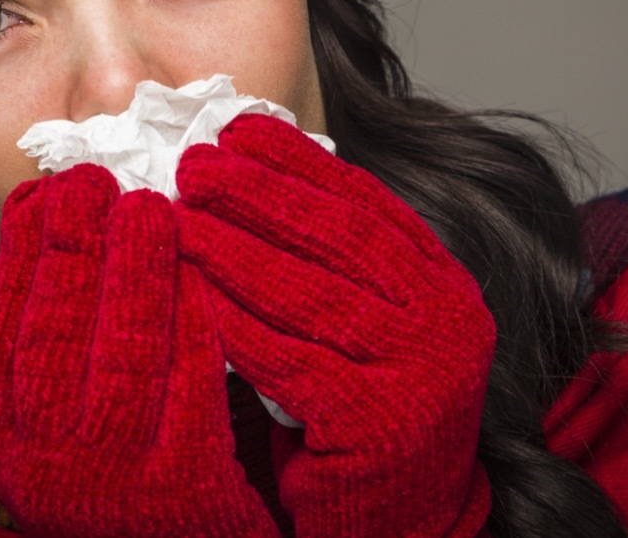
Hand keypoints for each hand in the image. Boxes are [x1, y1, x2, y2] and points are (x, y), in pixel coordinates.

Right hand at [0, 164, 279, 536]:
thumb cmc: (117, 481)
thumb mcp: (60, 428)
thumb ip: (52, 351)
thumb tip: (48, 231)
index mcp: (7, 443)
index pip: (2, 331)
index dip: (21, 253)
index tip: (42, 191)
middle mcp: (46, 464)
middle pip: (55, 333)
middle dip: (72, 244)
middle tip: (94, 179)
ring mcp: (114, 478)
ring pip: (122, 351)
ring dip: (133, 269)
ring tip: (148, 207)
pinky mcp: (183, 485)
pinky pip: (190, 382)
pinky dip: (194, 318)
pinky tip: (201, 270)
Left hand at [175, 114, 495, 537]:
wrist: (397, 520)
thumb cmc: (361, 411)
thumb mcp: (364, 324)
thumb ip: (332, 263)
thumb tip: (253, 178)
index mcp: (444, 283)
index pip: (368, 204)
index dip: (301, 162)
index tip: (240, 128)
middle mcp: (448, 319)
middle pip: (342, 237)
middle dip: (262, 193)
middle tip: (197, 163)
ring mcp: (423, 372)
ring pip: (313, 294)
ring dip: (237, 249)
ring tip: (179, 217)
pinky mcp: (381, 424)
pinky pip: (290, 361)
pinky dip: (237, 323)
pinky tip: (193, 292)